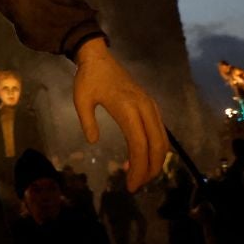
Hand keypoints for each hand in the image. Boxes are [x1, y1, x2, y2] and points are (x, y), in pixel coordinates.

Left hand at [72, 38, 167, 191]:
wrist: (99, 57)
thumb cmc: (88, 78)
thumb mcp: (81, 99)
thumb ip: (88, 121)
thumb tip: (93, 142)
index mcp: (128, 108)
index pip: (139, 145)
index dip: (138, 168)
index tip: (130, 185)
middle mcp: (145, 108)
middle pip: (157, 146)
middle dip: (150, 170)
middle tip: (137, 185)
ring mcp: (150, 106)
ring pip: (162, 140)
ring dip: (154, 161)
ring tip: (139, 176)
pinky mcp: (151, 106)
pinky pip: (159, 132)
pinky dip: (154, 148)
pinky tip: (139, 158)